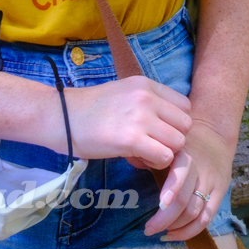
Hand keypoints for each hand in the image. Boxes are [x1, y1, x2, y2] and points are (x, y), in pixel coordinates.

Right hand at [55, 76, 191, 166]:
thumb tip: (167, 128)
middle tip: (154, 145)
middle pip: (185, 125)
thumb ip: (148, 105)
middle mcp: (147, 97)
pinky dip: (156, 163)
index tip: (160, 132)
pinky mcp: (132, 139)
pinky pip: (164, 156)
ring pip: (178, 142)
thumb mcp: (124, 94)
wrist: (62, 117)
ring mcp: (140, 117)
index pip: (184, 106)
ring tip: (146, 153)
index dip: (175, 123)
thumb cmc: (90, 110)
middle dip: (173, 139)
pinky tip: (139, 160)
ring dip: (165, 153)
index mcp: (146, 84)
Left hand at [144, 118, 234, 239]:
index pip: (181, 173)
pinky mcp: (220, 193)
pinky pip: (207, 217)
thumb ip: (150, 153)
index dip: (172, 189)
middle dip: (166, 218)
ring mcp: (211, 182)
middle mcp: (199, 169)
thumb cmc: (182, 141)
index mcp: (183, 153)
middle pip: (186, 199)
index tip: (160, 203)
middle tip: (148, 229)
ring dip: (177, 227)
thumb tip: (129, 158)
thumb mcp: (166, 142)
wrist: (214, 134)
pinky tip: (175, 234)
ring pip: (196, 212)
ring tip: (160, 232)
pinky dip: (190, 230)